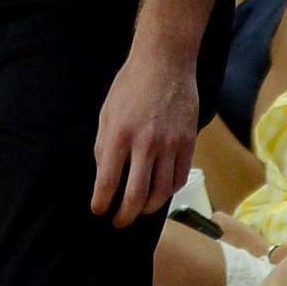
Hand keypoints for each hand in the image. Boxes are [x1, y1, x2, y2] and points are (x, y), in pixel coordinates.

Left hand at [90, 37, 199, 221]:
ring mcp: (170, 145)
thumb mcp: (107, 113)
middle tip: (119, 222)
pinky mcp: (188, 143)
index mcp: (119, 135)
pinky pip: (179, 178)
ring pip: (161, 192)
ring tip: (139, 211)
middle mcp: (145, 144)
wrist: (165, 64)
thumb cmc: (130, 86)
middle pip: (136, 195)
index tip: (98, 211)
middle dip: (125, 215)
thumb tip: (103, 175)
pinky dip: (169, 192)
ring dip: (148, 208)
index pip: (107, 181)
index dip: (101, 202)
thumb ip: (104, 145)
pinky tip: (160, 193)